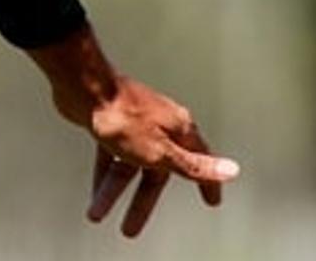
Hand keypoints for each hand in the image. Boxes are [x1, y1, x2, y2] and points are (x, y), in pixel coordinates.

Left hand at [81, 74, 236, 237]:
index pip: (200, 162)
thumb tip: (232, 170)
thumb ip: (194, 166)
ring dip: (113, 191)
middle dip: (141, 202)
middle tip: (130, 228)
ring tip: (97, 213)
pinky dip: (103, 172)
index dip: (207, 183)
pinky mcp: (110, 122)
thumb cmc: (124, 115)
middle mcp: (159, 125)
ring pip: (128, 166)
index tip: (212, 200)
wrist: (83, 87)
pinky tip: (94, 188)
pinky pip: (110, 155)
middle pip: (156, 172)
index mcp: (178, 129)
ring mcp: (133, 123)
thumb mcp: (162, 152)